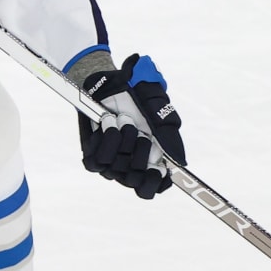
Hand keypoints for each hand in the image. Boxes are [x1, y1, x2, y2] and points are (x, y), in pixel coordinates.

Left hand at [74, 53, 184, 198]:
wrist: (113, 82)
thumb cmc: (141, 99)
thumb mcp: (161, 112)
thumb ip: (169, 136)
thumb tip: (178, 162)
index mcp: (149, 163)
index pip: (149, 189)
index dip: (153, 183)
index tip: (159, 168)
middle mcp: (128, 167)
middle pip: (134, 181)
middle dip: (141, 153)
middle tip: (142, 133)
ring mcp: (109, 163)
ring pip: (116, 168)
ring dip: (124, 139)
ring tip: (125, 119)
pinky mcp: (92, 154)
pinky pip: (98, 159)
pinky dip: (108, 137)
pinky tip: (110, 121)